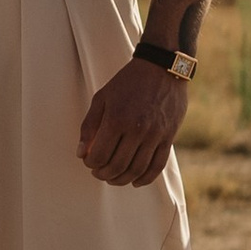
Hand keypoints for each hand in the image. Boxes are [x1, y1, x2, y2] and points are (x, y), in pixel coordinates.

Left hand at [77, 54, 188, 189]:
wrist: (162, 68)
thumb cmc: (128, 82)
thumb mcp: (102, 97)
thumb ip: (89, 126)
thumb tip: (81, 153)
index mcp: (117, 118)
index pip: (99, 155)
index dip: (90, 164)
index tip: (88, 162)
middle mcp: (137, 129)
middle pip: (117, 165)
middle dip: (104, 174)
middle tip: (98, 173)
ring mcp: (155, 134)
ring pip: (137, 169)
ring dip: (122, 179)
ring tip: (113, 178)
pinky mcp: (168, 137)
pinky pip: (157, 166)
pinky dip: (145, 178)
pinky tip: (135, 181)